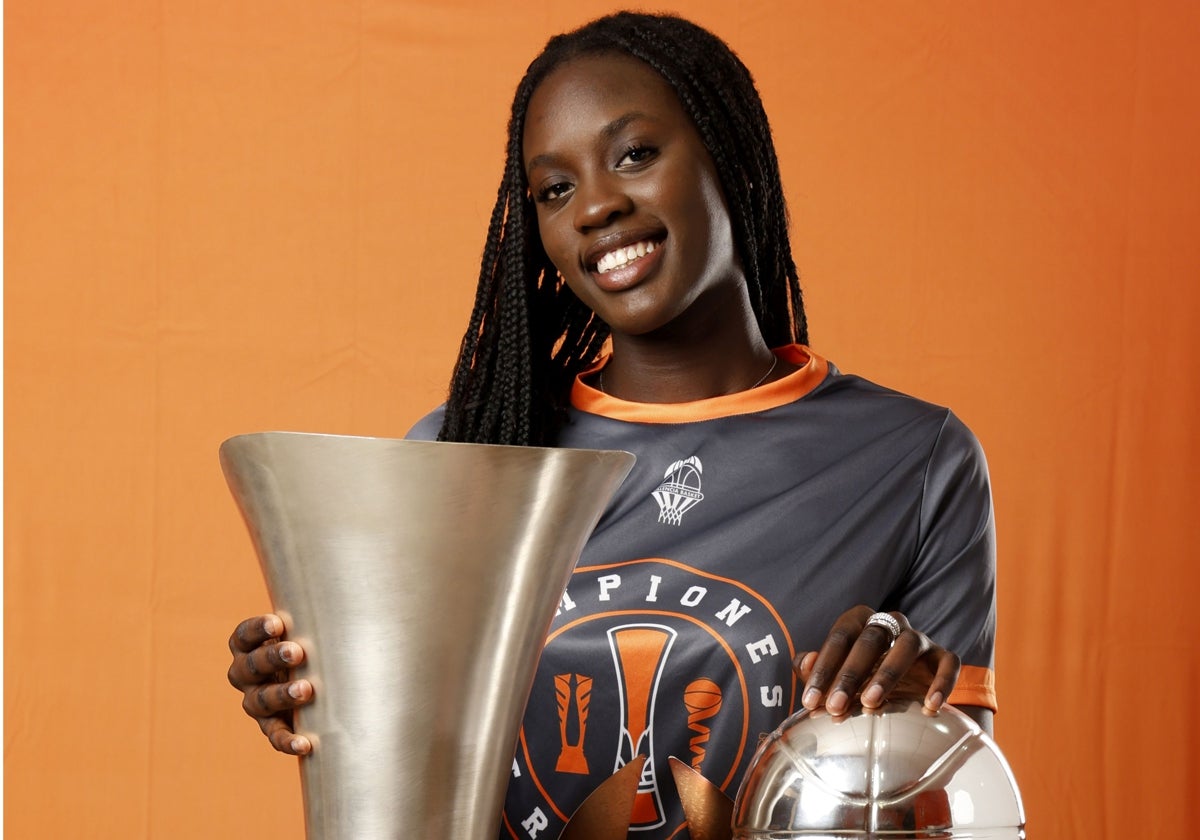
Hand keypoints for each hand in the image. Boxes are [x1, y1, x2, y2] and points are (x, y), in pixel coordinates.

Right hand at [227, 614, 313, 754]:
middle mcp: (246, 673)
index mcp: (249, 644)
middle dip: (273, 658)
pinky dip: (288, 740)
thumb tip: (356, 558)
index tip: (279, 622)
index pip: (243, 636)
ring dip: (281, 696)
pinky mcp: (273, 725)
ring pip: (258, 701)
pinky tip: (306, 743)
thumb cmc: (317, 637)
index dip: (257, 629)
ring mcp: (256, 701)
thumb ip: (320, 604)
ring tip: (307, 689)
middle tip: (298, 651)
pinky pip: (274, 736)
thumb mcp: (313, 621)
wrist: (321, 677)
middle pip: (250, 667)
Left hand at [793, 605, 959, 716]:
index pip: (840, 636)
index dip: (823, 668)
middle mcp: (891, 624)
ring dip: (887, 674)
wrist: (905, 690)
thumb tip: (805, 663)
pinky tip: (929, 706)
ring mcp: (920, 639)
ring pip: (907, 646)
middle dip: (850, 674)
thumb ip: (815, 668)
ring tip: (871, 702)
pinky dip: (941, 683)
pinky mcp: (944, 657)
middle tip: (836, 705)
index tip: (810, 700)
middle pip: (870, 639)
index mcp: (861, 621)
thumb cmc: (861, 678)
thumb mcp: (836, 674)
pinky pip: (948, 663)